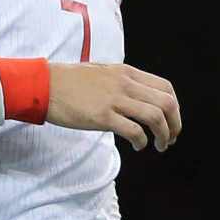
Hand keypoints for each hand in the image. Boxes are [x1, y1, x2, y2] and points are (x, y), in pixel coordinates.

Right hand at [46, 63, 181, 151]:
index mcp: (127, 73)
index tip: (171, 121)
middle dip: (175, 124)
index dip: (175, 108)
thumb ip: (122, 82)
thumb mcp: (103, 72)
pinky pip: (133, 131)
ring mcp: (114, 99)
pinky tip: (138, 146)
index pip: (166, 88)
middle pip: (166, 103)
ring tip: (160, 146)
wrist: (45, 85)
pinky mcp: (102, 116)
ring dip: (163, 135)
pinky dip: (141, 141)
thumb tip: (138, 98)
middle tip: (170, 138)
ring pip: (155, 117)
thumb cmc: (70, 81)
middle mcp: (125, 84)